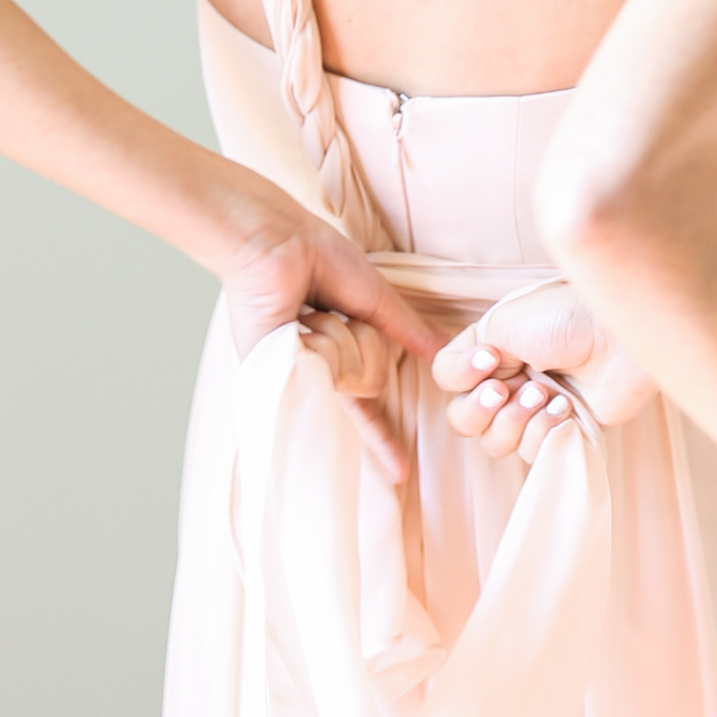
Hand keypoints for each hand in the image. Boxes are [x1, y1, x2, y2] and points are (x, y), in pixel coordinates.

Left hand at [218, 192, 445, 482]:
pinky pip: (326, 369)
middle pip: (372, 381)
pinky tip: (295, 317)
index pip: (365, 408)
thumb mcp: (375, 298)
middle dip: (364, 340)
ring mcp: (294, 378)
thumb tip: (442, 353)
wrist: (277, 242)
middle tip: (332, 308)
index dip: (383, 439)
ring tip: (309, 308)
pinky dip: (322, 336)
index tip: (400, 474)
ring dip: (340, 332)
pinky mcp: (273, 376)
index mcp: (336, 358)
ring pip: (352, 376)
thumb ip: (407, 331)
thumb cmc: (319, 258)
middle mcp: (314, 375)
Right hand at [431, 277, 657, 454]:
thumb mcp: (503, 323)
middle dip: (480, 408)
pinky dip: (543, 429)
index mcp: (492, 349)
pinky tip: (565, 406)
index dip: (461, 377)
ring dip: (514, 419)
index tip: (489, 359)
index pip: (448, 379)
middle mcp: (509, 379)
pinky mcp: (563, 430)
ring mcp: (535, 407)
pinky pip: (532, 451)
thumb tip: (457, 381)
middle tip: (506, 388)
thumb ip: (464, 355)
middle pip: (463, 419)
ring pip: (494, 442)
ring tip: (543, 394)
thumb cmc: (567, 317)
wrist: (620, 337)